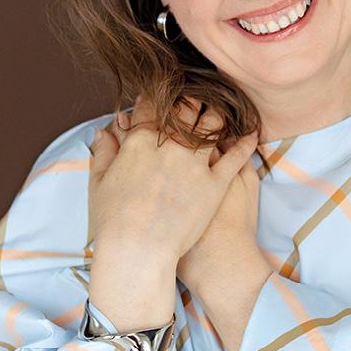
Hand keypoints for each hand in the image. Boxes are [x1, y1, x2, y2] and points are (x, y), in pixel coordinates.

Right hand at [87, 94, 257, 322]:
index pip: (150, 108)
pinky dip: (245, 142)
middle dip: (189, 101)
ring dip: (216, 114)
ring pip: (213, 124)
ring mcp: (195, 163)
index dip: (155, 99)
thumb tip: (103, 132)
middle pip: (185, 109)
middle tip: (193, 101)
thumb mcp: (100, 184)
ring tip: (219, 113)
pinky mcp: (216, 183)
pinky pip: (236, 156)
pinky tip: (251, 134)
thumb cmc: (113, 223)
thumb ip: (104, 153)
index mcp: (140, 142)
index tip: (159, 97)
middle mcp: (170, 146)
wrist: (138, 253)